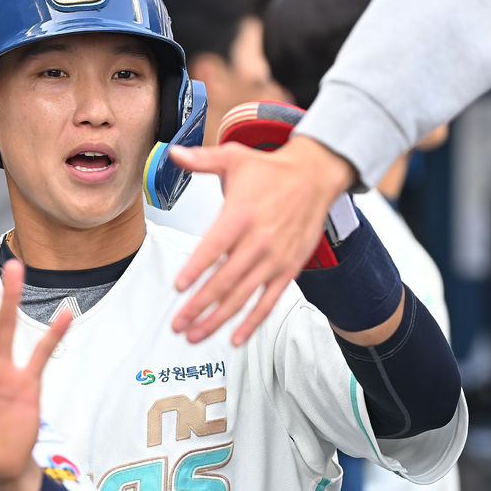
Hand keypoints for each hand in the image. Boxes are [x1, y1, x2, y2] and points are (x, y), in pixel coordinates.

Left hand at [167, 135, 355, 345]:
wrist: (316, 176)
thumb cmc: (271, 171)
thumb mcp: (235, 157)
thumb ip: (201, 159)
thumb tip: (174, 153)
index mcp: (242, 215)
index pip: (215, 247)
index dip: (197, 268)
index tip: (179, 286)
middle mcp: (260, 240)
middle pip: (226, 280)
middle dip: (199, 305)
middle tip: (178, 323)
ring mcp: (275, 259)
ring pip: (244, 296)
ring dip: (219, 319)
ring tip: (196, 334)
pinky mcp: (288, 269)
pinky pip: (269, 301)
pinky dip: (253, 321)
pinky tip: (236, 338)